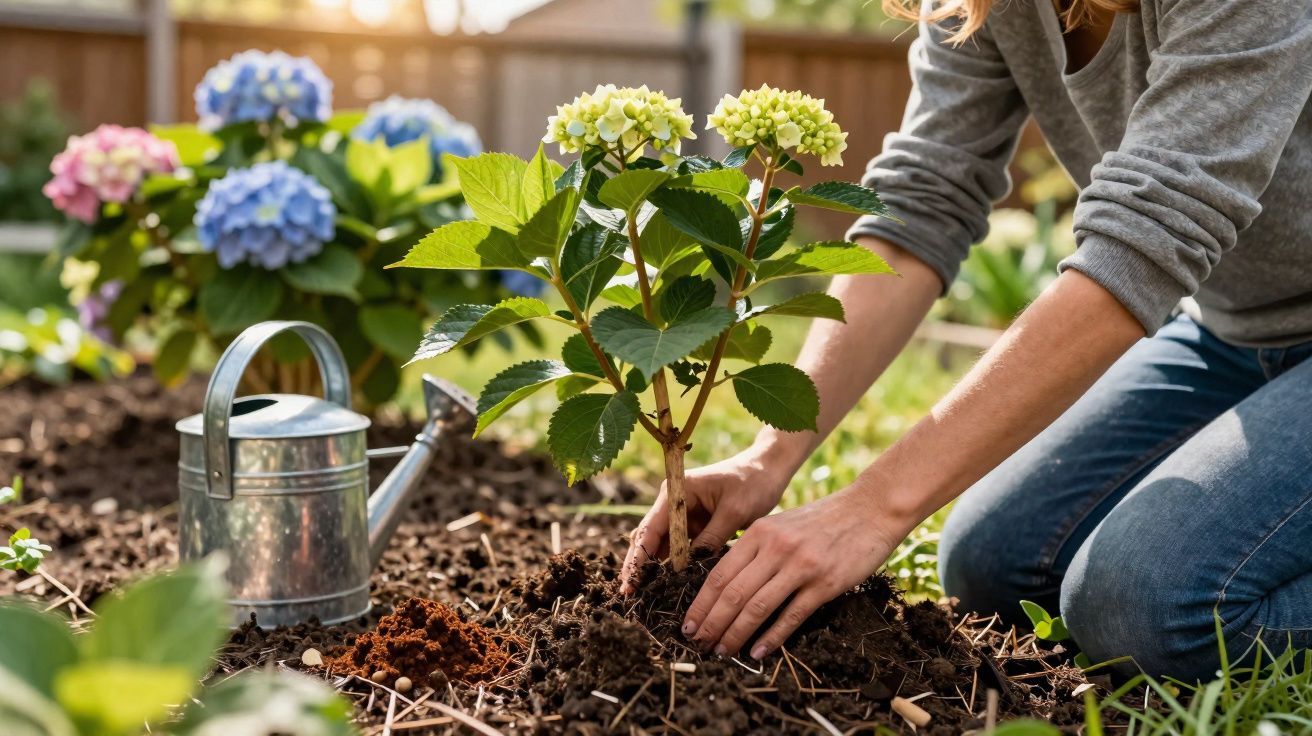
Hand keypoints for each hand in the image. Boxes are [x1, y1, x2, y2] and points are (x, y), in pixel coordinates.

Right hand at [620, 448, 790, 593]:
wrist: (769, 469)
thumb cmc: (752, 483)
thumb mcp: (734, 512)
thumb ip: (711, 539)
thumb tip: (689, 568)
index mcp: (677, 492)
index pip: (650, 528)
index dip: (639, 557)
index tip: (630, 582)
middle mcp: (673, 502)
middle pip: (649, 538)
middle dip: (639, 566)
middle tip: (629, 595)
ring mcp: (683, 514)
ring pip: (663, 546)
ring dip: (655, 569)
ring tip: (645, 596)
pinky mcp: (695, 525)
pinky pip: (680, 549)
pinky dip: (675, 566)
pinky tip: (670, 587)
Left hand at [681, 486, 903, 658]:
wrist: (869, 510)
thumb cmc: (823, 521)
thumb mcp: (780, 525)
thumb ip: (756, 549)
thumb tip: (728, 587)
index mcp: (758, 532)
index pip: (719, 574)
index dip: (700, 604)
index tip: (688, 625)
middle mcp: (775, 548)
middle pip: (732, 594)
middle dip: (711, 624)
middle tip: (699, 644)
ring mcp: (800, 566)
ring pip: (756, 608)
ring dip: (735, 634)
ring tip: (722, 652)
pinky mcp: (824, 584)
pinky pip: (790, 617)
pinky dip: (771, 638)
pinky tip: (757, 653)